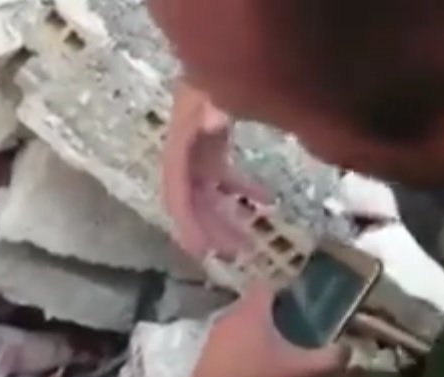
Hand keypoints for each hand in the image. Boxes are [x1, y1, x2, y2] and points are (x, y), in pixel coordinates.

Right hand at [162, 79, 269, 259]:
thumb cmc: (218, 72)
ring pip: (208, 195)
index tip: (201, 252)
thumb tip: (213, 123)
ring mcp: (198, 151)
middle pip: (193, 200)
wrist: (223, 53)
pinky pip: (224, 179)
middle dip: (213, 229)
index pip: (176, 190)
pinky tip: (267, 202)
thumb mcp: (214, 89)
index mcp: (179, 142)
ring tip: (249, 244)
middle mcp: (185, 151)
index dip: (186, 223)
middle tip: (239, 256)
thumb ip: (214, 105)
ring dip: (226, 218)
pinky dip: (242, 192)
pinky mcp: (213, 149)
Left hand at [180, 281, 349, 376]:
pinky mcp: (205, 354)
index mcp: (252, 310)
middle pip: (253, 305)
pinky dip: (239, 349)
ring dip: (253, 333)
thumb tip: (349, 349)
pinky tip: (251, 366)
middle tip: (291, 328)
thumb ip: (329, 359)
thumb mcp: (300, 370)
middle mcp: (229, 315)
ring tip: (273, 350)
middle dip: (271, 314)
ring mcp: (214, 334)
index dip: (283, 289)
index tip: (298, 300)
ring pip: (238, 324)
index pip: (267, 285)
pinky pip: (226, 343)